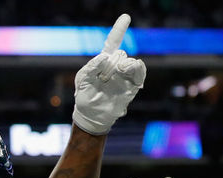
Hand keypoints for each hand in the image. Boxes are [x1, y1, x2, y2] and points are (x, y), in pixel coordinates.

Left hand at [72, 14, 146, 134]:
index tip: (126, 17)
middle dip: (111, 63)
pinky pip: (139, 70)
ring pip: (129, 60)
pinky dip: (134, 68)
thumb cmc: (86, 96)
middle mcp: (116, 66)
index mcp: (103, 63)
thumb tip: (106, 56)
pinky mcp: (133, 84)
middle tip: (102, 77)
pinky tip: (125, 71)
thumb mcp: (83, 79)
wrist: (93, 115)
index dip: (119, 30)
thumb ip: (91, 66)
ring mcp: (125, 75)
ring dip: (120, 66)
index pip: (112, 43)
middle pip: (120, 53)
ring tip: (113, 77)